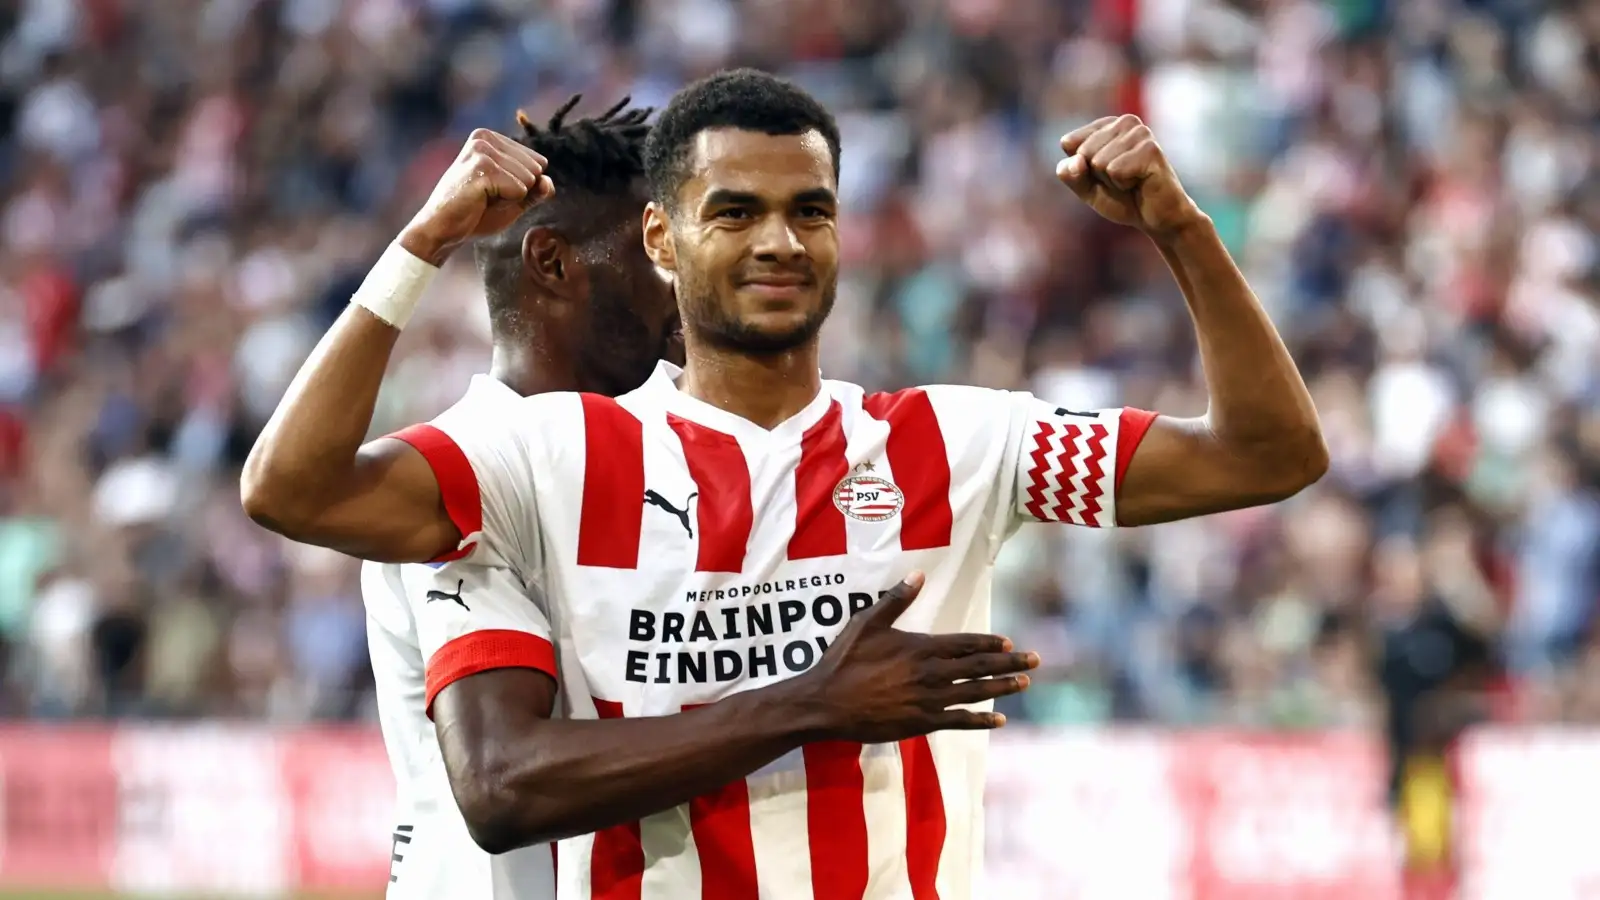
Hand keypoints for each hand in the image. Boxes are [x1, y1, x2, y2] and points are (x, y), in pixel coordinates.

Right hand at [399, 129, 555, 265]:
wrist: (443, 230)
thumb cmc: (475, 214)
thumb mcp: (513, 200)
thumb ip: (535, 190)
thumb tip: (548, 181)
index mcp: (491, 139)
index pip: (537, 162)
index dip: (522, 186)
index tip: (494, 192)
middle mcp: (485, 138)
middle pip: (536, 169)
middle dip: (518, 191)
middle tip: (488, 198)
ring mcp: (482, 150)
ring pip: (530, 179)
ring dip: (510, 197)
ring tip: (483, 199)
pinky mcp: (482, 167)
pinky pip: (520, 189)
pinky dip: (506, 202)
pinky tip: (480, 201)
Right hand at [793, 572, 1038, 743]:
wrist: (827, 702)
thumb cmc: (844, 660)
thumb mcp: (866, 622)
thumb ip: (895, 600)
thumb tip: (918, 575)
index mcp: (920, 647)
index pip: (965, 643)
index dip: (989, 642)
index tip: (1009, 642)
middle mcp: (931, 673)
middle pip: (979, 666)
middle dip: (1009, 662)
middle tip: (1035, 660)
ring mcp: (929, 700)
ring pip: (975, 691)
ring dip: (1003, 686)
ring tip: (1024, 683)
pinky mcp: (922, 722)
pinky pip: (959, 720)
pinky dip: (981, 719)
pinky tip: (1000, 719)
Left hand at [1057, 115, 1205, 238]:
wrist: (1156, 218)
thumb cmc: (1122, 198)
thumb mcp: (1086, 188)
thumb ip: (1070, 174)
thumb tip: (1076, 161)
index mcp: (1107, 125)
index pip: (1069, 143)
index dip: (1081, 169)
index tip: (1104, 174)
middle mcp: (1125, 122)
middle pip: (1083, 152)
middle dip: (1097, 176)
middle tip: (1120, 181)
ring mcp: (1140, 133)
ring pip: (1099, 162)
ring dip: (1112, 181)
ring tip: (1132, 182)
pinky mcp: (1150, 149)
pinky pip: (1115, 170)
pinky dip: (1123, 184)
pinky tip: (1140, 182)